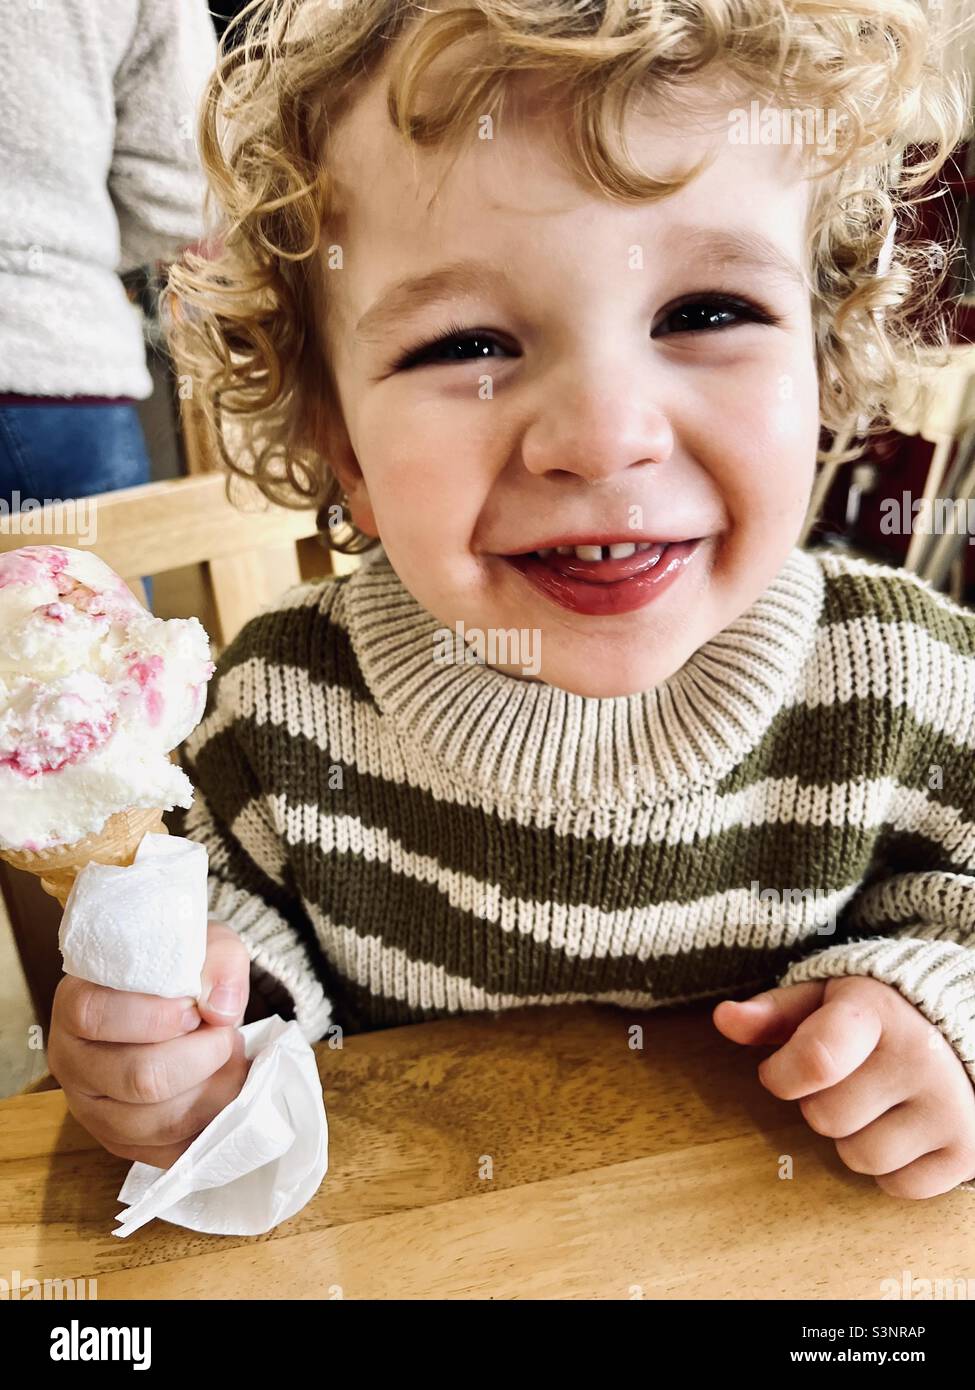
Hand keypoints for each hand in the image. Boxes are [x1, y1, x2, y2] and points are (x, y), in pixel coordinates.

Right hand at [48, 921, 251, 1168]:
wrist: (181, 1007)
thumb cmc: (182, 973)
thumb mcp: (204, 945)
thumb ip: (219, 961)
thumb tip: (221, 1009)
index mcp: (75, 1004)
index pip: (94, 1015)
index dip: (154, 1016)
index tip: (193, 1008)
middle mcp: (72, 1063)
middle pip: (138, 1077)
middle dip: (200, 1056)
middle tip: (222, 1034)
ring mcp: (93, 1112)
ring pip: (159, 1120)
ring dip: (213, 1087)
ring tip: (224, 1057)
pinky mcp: (122, 1146)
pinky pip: (173, 1150)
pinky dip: (211, 1120)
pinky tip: (220, 1086)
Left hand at [713, 976, 974, 1197]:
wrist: (960, 1027)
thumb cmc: (876, 1016)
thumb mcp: (823, 1000)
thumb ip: (772, 1012)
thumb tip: (723, 1019)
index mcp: (874, 1011)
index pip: (817, 1060)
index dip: (782, 1076)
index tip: (780, 1073)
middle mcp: (919, 1056)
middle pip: (826, 1118)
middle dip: (820, 1104)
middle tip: (845, 1080)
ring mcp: (949, 1105)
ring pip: (859, 1157)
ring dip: (853, 1138)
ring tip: (875, 1103)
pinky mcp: (968, 1149)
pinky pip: (898, 1186)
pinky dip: (891, 1167)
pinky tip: (902, 1129)